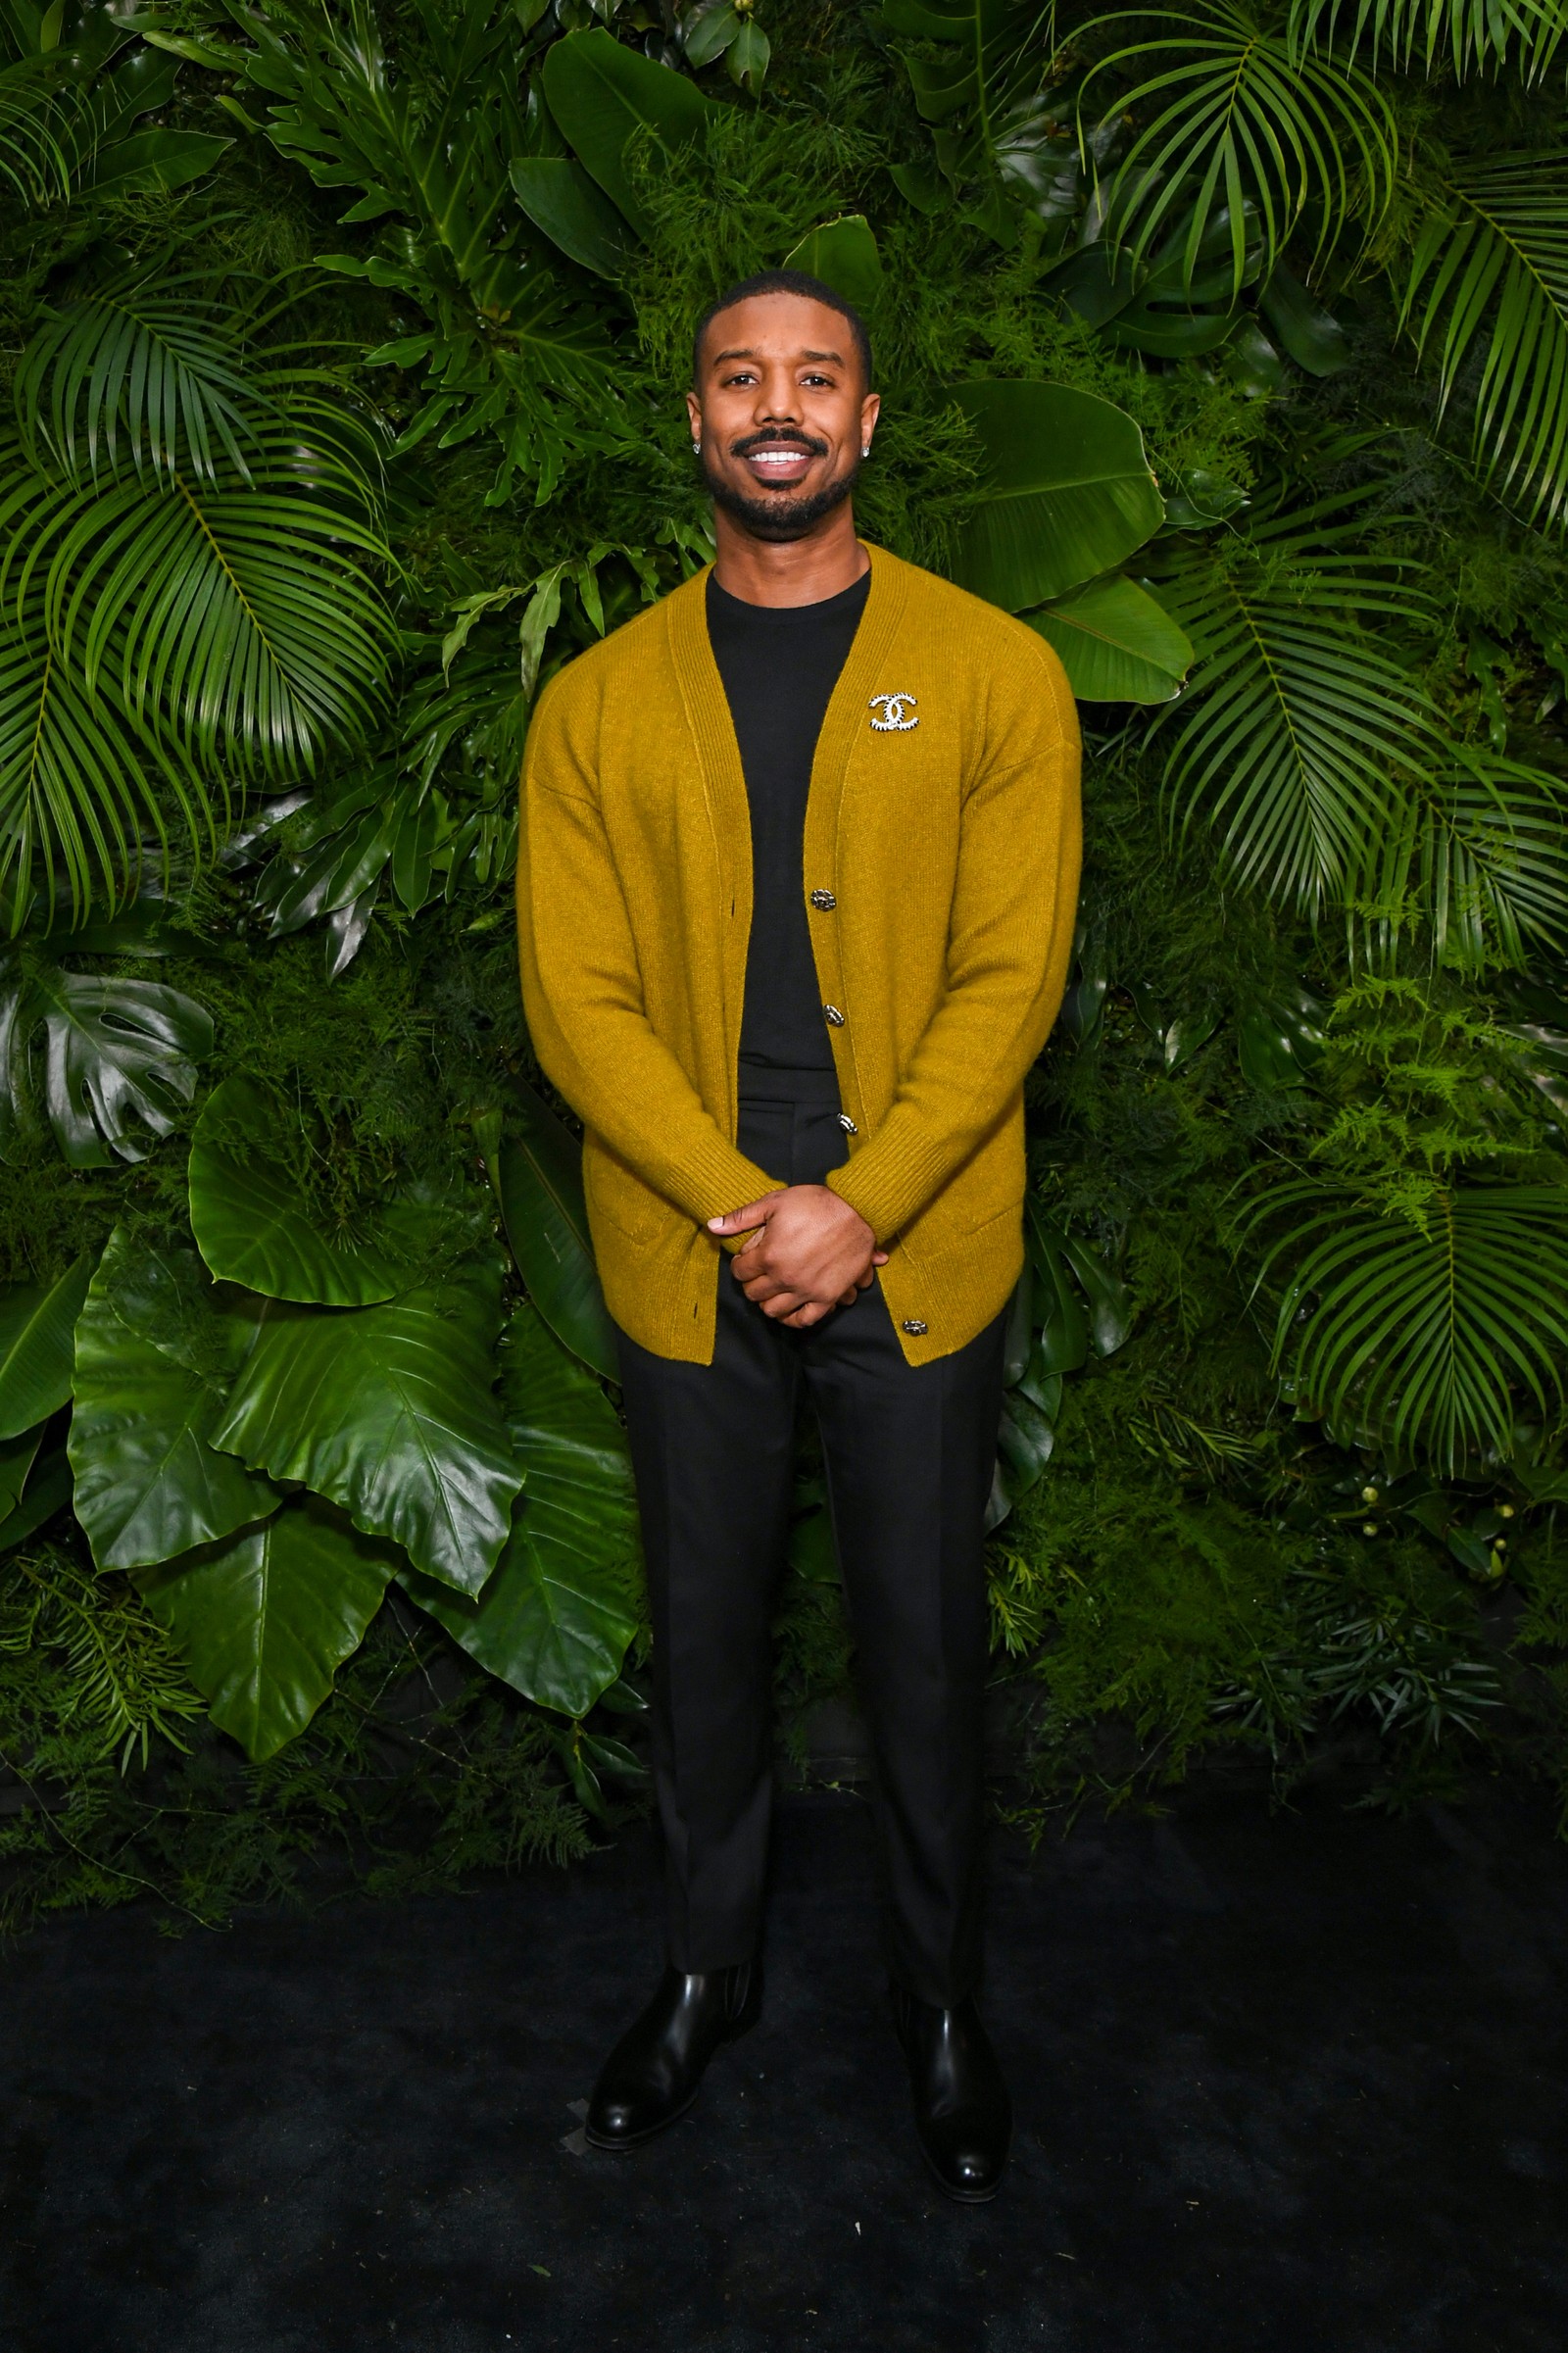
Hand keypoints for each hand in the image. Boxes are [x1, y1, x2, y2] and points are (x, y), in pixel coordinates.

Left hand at [707, 1185, 888, 1327]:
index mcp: (769, 1255)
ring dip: (767, 1302)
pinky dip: (792, 1319)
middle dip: (751, 1284)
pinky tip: (789, 1311)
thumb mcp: (775, 1202)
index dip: (739, 1265)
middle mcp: (785, 1278)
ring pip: (773, 1311)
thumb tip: (712, 1225)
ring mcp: (806, 1290)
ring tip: (772, 1290)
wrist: (858, 1211)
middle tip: (757, 1275)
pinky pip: (804, 1320)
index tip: (746, 1260)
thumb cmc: (816, 1203)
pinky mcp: (826, 1297)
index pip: (740, 1272)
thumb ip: (742, 1217)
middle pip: (753, 1294)